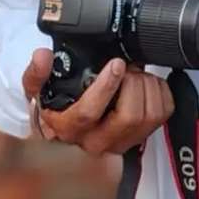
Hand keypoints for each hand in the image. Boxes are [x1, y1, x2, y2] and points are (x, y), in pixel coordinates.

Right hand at [22, 48, 174, 155]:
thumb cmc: (57, 108)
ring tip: (135, 73)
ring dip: (146, 86)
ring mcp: (121, 142)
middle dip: (132, 84)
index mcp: (69, 129)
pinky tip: (146, 83)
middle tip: (127, 67)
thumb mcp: (38, 92)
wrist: (70, 128)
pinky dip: (160, 92)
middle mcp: (96, 141)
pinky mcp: (141, 137)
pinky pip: (163, 114)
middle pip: (128, 117)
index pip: (88, 113)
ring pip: (148, 116)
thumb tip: (42, 56)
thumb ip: (36, 73)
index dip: (106, 87)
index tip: (115, 65)